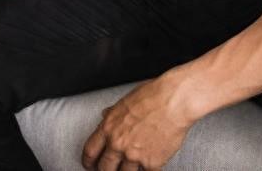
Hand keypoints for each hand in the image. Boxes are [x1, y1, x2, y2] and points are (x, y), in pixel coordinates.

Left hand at [81, 74, 196, 170]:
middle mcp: (118, 143)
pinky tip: (147, 167)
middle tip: (107, 170)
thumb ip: (112, 113)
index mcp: (108, 127)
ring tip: (129, 169)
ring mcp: (134, 155)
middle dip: (104, 170)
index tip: (90, 164)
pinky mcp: (152, 163)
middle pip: (104, 167)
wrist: (173, 102)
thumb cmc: (151, 97)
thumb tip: (106, 114)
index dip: (88, 161)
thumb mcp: (123, 102)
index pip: (90, 151)